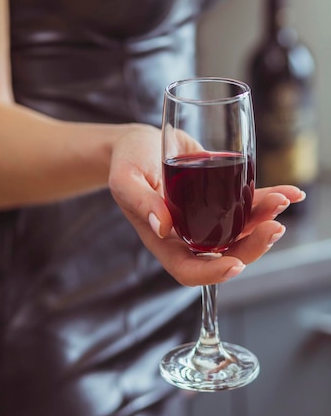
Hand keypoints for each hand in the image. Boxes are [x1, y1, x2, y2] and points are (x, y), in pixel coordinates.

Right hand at [109, 124, 305, 286]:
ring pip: (240, 232)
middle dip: (253, 247)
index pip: (188, 269)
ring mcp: (205, 218)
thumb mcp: (125, 179)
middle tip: (274, 228)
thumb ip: (140, 202)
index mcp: (163, 239)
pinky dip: (268, 200)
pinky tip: (290, 193)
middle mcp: (188, 235)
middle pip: (224, 254)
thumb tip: (163, 226)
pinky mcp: (218, 198)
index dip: (212, 273)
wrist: (141, 142)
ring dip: (265, 222)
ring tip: (282, 202)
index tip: (234, 264)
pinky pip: (246, 205)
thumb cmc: (127, 160)